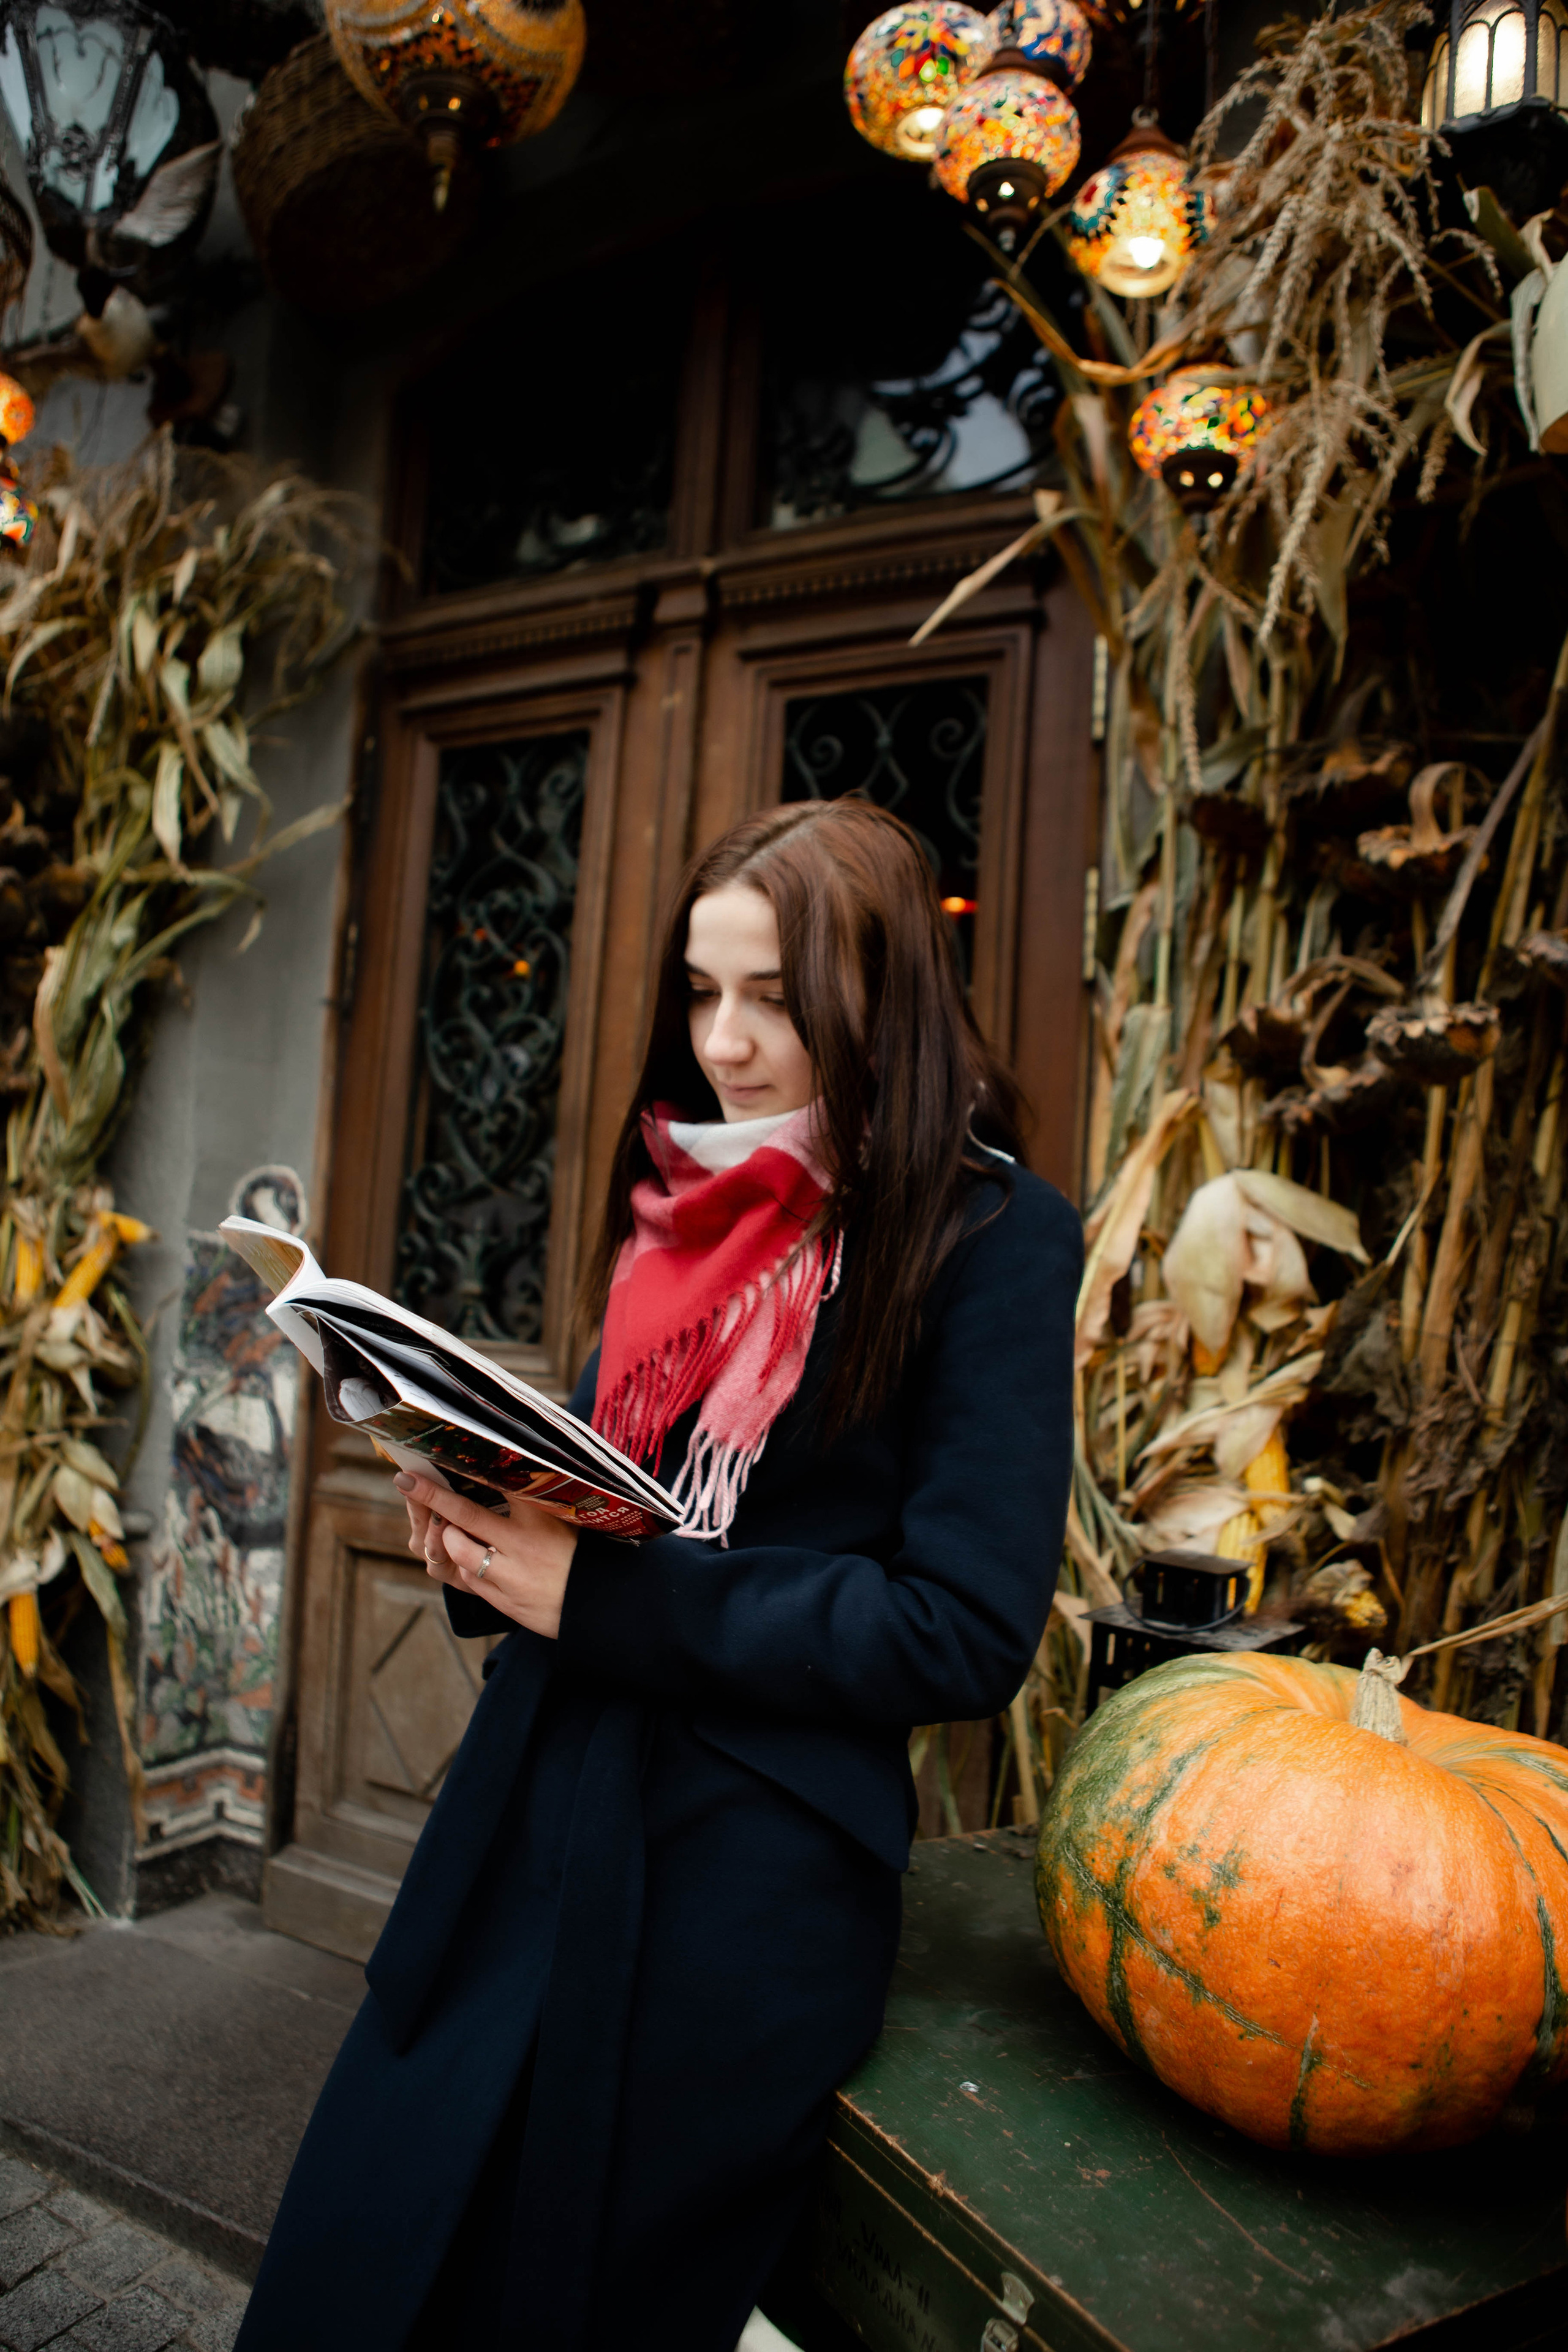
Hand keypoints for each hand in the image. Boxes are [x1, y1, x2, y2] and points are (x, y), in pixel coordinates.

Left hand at [395, 1471, 577, 1639]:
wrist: (594, 1607)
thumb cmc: (578, 1555)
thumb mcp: (564, 1519)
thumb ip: (534, 1497)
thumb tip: (502, 1467)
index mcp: (541, 1517)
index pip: (499, 1483)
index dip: (469, 1467)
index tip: (443, 1453)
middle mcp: (521, 1544)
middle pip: (465, 1514)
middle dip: (431, 1495)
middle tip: (406, 1480)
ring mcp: (508, 1574)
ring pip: (456, 1550)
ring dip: (443, 1536)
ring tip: (444, 1526)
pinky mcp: (499, 1599)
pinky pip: (463, 1578)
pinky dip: (455, 1563)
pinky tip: (458, 1553)